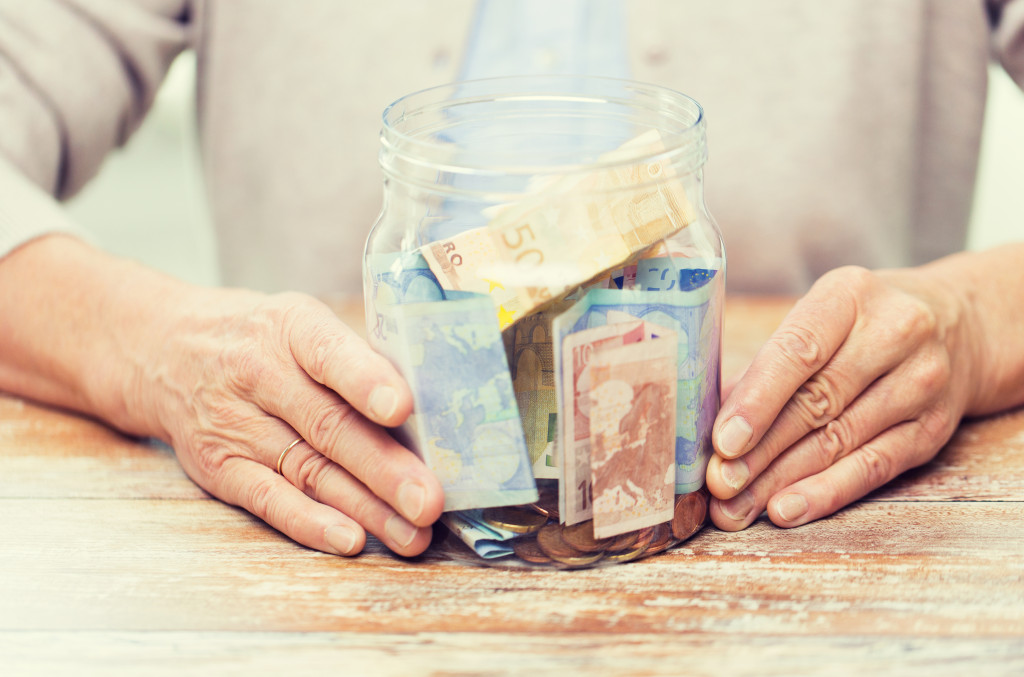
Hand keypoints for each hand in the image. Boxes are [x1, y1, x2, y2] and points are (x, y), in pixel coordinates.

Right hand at [144, 287, 444, 556]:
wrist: (167, 348)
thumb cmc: (263, 339)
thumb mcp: (302, 323)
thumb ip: (355, 361)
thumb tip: (430, 413)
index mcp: (292, 328)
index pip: (329, 354)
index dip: (367, 381)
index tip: (402, 408)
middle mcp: (259, 374)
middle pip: (329, 426)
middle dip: (385, 469)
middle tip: (430, 501)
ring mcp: (235, 423)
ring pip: (309, 471)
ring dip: (366, 508)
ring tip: (413, 534)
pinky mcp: (219, 466)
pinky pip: (268, 499)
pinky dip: (309, 523)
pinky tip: (350, 539)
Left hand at [705, 265, 976, 529]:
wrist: (958, 326)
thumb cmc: (858, 325)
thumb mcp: (816, 321)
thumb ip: (765, 367)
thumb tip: (704, 419)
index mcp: (849, 296)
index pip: (798, 352)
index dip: (757, 400)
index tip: (723, 441)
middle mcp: (894, 334)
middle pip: (816, 403)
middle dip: (760, 451)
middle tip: (718, 485)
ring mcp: (920, 383)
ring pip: (840, 441)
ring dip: (781, 480)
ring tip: (737, 508)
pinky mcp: (932, 429)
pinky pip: (874, 467)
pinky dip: (826, 493)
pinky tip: (786, 509)